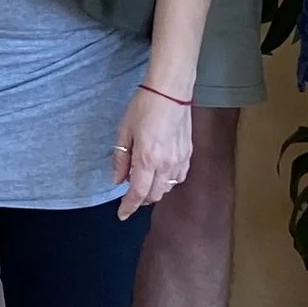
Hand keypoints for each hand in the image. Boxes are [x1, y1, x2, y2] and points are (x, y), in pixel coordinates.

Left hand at [114, 84, 191, 218]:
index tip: (122, 215)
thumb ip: (121, 159)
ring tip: (144, 179)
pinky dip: (168, 181)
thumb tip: (118, 180)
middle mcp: (166, 164)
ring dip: (155, 190)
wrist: (171, 91)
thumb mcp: (124, 131)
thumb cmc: (144, 107)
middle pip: (154, 195)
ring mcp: (180, 160)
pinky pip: (179, 177)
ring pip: (167, 188)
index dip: (129, 207)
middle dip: (141, 199)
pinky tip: (160, 171)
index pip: (138, 193)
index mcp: (147, 159)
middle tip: (130, 192)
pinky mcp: (189, 153)